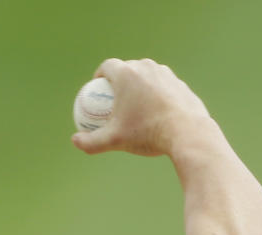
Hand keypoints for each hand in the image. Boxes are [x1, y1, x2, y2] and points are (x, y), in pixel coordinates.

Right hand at [71, 58, 216, 157]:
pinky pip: (162, 86)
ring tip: (134, 101)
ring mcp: (166, 74)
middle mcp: (147, 67)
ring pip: (147, 75)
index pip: (107, 66)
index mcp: (127, 74)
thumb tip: (75, 141)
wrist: (186, 132)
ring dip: (138, 84)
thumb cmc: (146, 133)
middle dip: (118, 79)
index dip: (100, 75)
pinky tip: (153, 110)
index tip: (97, 88)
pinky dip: (155, 94)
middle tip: (114, 96)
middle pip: (127, 67)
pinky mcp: (180, 84)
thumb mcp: (114, 140)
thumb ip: (91, 142)